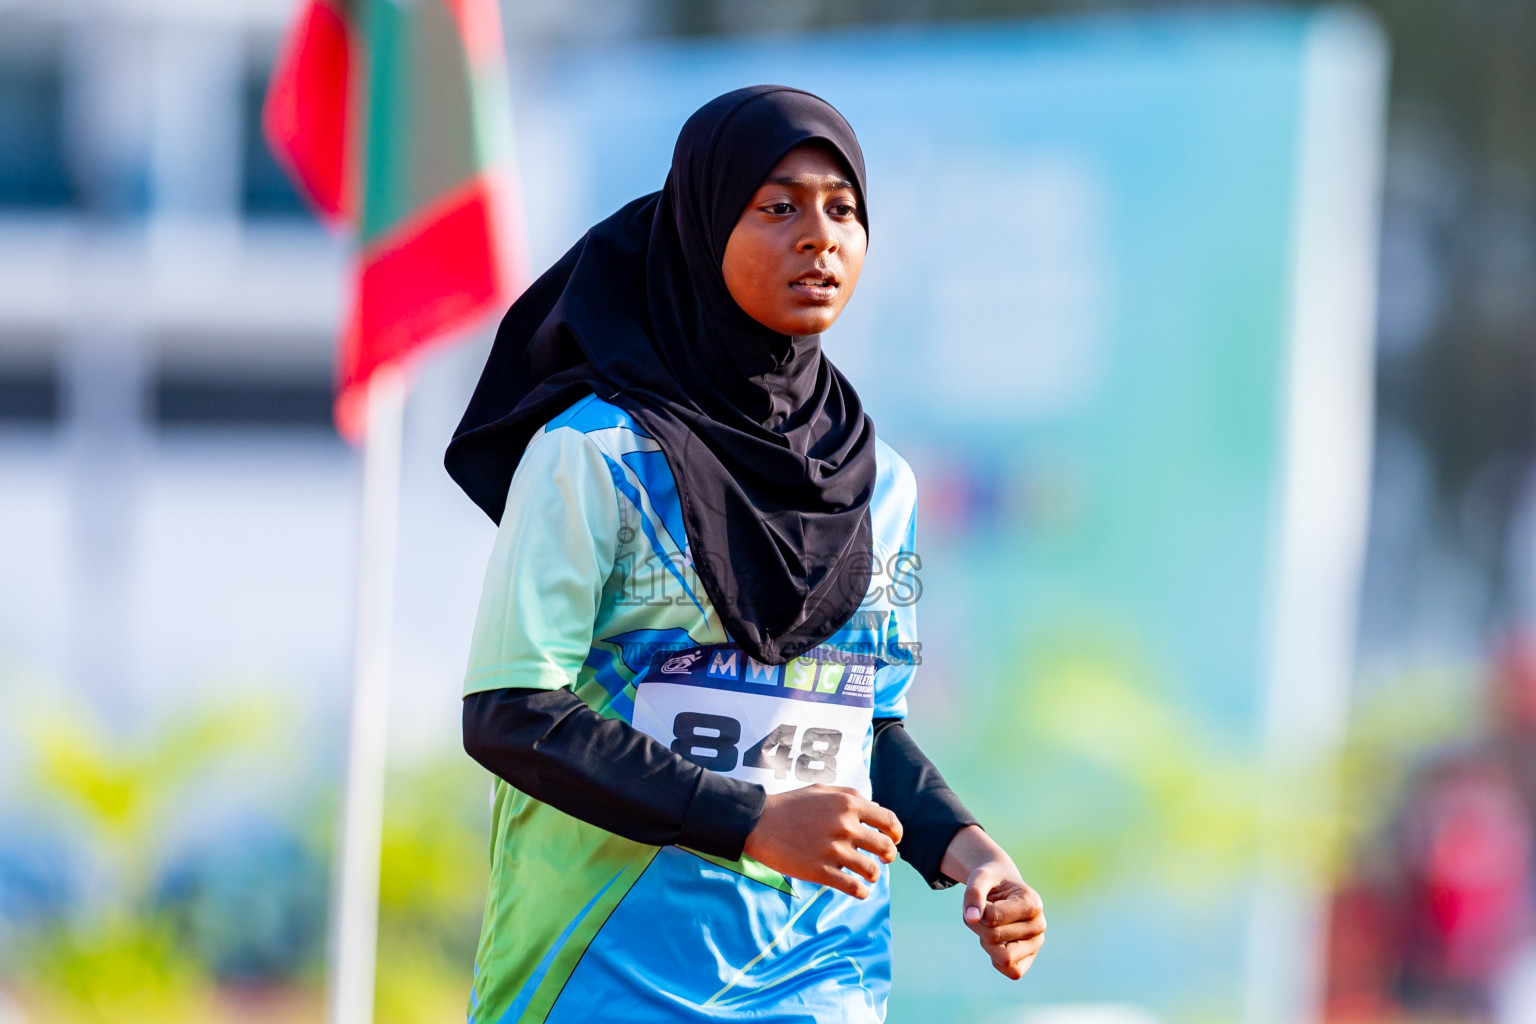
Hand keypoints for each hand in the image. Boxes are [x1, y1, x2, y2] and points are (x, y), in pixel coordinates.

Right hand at [742, 785, 902, 898]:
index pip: (889, 821)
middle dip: (888, 856)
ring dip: (873, 874)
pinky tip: (858, 889)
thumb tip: (877, 808)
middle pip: (885, 847)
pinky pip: (854, 888)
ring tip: (867, 875)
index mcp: (849, 804)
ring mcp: (834, 850)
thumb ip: (851, 797)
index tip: (893, 839)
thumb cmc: (790, 805)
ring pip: (872, 871)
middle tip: (883, 859)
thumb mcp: (823, 790)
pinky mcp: (821, 872)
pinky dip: (861, 891)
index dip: (896, 833)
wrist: (758, 823)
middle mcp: (845, 826)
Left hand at [941, 825, 1044, 979]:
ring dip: (986, 942)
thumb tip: (971, 917)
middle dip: (978, 926)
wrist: (1002, 885)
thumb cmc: (991, 880)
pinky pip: (1013, 972)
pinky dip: (997, 960)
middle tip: (981, 912)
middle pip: (994, 938)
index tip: (982, 900)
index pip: (992, 917)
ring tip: (990, 926)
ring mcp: (1037, 942)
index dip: (977, 910)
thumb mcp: (979, 877)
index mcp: (1032, 902)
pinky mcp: (1030, 957)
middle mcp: (1039, 924)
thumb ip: (973, 893)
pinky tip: (995, 943)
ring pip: (1004, 958)